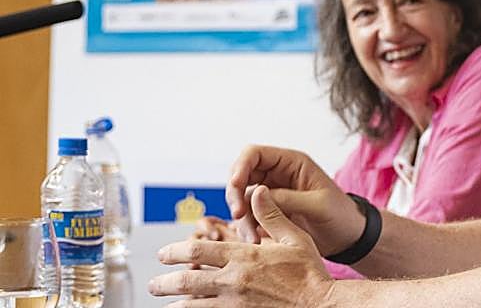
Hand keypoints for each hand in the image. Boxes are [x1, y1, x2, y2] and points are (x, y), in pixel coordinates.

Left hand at [151, 186, 335, 307]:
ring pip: (192, 305)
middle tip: (153, 285)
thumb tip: (257, 191)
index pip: (199, 252)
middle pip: (186, 282)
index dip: (175, 252)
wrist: (320, 305)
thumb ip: (271, 214)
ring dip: (174, 304)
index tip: (163, 254)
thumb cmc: (309, 271)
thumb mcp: (294, 237)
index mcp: (245, 257)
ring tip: (165, 303)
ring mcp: (234, 305)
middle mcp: (234, 281)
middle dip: (164, 283)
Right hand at [226, 145, 361, 255]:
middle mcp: (277, 175)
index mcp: (291, 163)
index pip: (255, 154)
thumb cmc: (340, 215)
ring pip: (242, 199)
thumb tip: (256, 193)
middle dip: (235, 194)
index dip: (240, 166)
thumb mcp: (318, 205)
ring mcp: (271, 194)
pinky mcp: (268, 213)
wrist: (347, 237)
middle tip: (239, 216)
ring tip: (252, 239)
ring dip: (241, 218)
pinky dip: (246, 229)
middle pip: (241, 175)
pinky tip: (255, 242)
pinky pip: (248, 217)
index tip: (235, 186)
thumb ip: (287, 198)